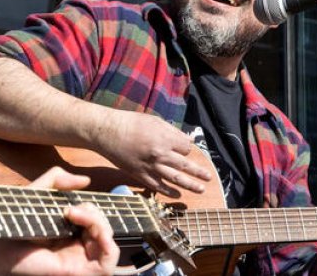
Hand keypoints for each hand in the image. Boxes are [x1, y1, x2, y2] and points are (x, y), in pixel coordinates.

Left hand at [0, 167, 119, 275]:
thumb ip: (58, 180)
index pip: (95, 220)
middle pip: (105, 229)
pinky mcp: (82, 272)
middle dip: (94, 212)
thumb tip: (86, 180)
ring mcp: (81, 262)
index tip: (68, 205)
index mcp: (69, 233)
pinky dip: (106, 239)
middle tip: (70, 209)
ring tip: (76, 215)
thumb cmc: (15, 225)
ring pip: (110, 242)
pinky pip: (110, 260)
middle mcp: (77, 249)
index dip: (91, 209)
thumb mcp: (38, 193)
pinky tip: (89, 228)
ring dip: (100, 223)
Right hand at [95, 109, 213, 194]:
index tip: (182, 149)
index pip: (185, 149)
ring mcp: (151, 167)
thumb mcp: (154, 121)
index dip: (185, 149)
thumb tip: (187, 140)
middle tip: (209, 177)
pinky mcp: (140, 175)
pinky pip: (158, 186)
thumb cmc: (129, 123)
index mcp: (165, 138)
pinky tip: (177, 194)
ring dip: (190, 185)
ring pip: (176, 179)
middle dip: (199, 172)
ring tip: (201, 189)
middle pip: (185, 165)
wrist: (107, 132)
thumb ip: (172, 131)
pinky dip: (169, 191)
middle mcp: (161, 154)